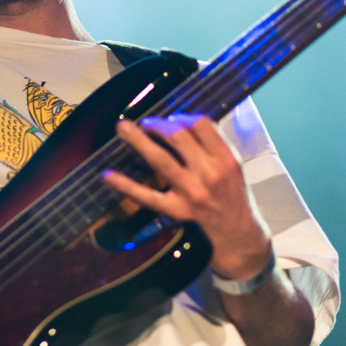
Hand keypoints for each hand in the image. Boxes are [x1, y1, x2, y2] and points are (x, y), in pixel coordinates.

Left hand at [103, 115, 270, 281]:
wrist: (238, 230)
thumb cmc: (231, 191)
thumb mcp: (232, 163)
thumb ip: (211, 142)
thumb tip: (180, 119)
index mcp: (225, 158)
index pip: (201, 125)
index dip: (182, 116)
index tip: (172, 117)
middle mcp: (209, 173)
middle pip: (179, 137)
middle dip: (158, 124)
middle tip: (146, 122)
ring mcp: (191, 192)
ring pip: (161, 160)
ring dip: (139, 141)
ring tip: (123, 128)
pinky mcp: (177, 210)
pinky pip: (147, 196)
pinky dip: (125, 185)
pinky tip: (108, 175)